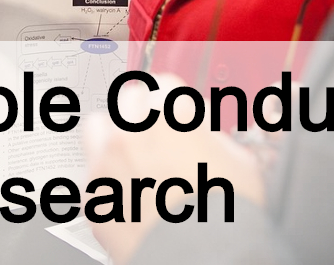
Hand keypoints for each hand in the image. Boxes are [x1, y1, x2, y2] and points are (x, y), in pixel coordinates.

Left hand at [83, 74, 264, 264]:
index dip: (176, 105)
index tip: (178, 118)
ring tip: (133, 163)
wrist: (204, 260)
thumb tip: (206, 137)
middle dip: (143, 117)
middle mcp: (133, 129)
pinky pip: (92, 176)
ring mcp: (108, 161)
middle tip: (158, 141)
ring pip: (98, 129)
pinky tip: (128, 198)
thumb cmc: (228, 217)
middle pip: (128, 101)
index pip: (165, 86)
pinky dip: (107, 183)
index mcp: (171, 112)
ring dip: (113, 139)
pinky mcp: (93, 196)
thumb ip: (215, 138)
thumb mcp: (240, 162)